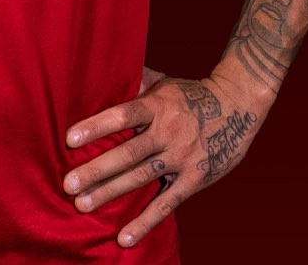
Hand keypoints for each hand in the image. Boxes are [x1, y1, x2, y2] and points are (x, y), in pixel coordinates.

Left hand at [60, 69, 263, 248]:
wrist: (239, 103)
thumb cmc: (191, 94)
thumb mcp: (164, 83)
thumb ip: (135, 81)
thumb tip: (102, 69)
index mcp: (158, 105)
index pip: (124, 114)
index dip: (97, 126)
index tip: (69, 139)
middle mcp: (169, 131)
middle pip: (129, 152)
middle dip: (97, 169)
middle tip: (68, 184)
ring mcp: (183, 156)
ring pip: (142, 178)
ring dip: (111, 193)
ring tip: (82, 205)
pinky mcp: (195, 178)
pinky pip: (167, 204)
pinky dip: (145, 222)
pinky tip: (124, 238)